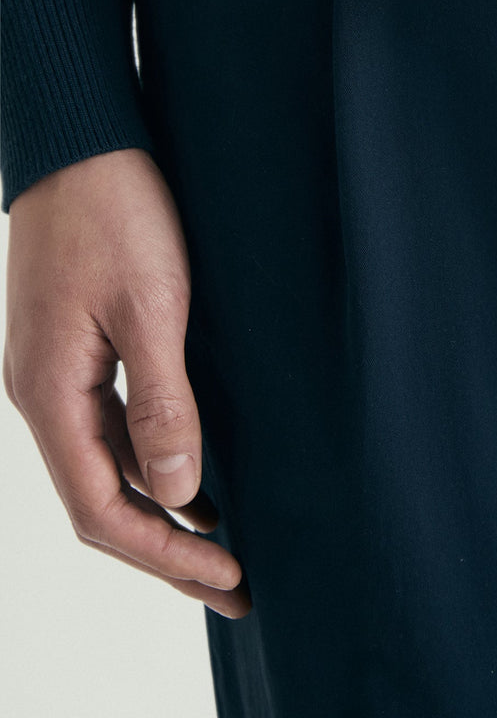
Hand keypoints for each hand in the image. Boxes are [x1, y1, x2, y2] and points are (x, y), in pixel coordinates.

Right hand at [3, 147, 250, 618]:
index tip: (228, 579)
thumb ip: (162, 402)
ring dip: (160, 504)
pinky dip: (152, 454)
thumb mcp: (151, 306)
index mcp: (50, 393)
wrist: (79, 136)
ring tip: (223, 536)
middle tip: (234, 581)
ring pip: (106, 461)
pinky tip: (195, 462)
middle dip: (165, 546)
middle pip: (100, 497)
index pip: (100, 510)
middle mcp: (43, 391)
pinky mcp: (76, 339)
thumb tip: (176, 493)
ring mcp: (56, 366)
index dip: (163, 556)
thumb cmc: (115, 210)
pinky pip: (110, 421)